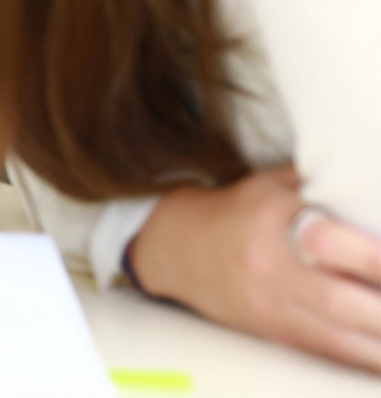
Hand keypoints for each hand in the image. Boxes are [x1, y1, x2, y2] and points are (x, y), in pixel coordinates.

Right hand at [128, 166, 380, 372]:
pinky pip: (333, 352)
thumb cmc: (239, 211)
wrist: (177, 248)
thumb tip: (376, 182)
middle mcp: (272, 266)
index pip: (332, 242)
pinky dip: (371, 357)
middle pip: (343, 301)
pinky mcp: (275, 333)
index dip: (378, 260)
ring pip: (344, 336)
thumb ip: (325, 185)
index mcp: (275, 219)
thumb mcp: (273, 185)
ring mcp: (272, 306)